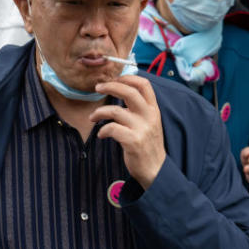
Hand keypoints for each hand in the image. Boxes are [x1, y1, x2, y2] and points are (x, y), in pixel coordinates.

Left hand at [90, 75, 165, 189]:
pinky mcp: (133, 141)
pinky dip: (102, 130)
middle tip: (98, 87)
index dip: (128, 78)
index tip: (114, 79)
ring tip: (93, 117)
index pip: (144, 84)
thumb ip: (139, 108)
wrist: (155, 170)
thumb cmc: (147, 145)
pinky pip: (111, 128)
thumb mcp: (150, 122)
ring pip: (115, 110)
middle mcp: (149, 116)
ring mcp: (142, 129)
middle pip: (129, 92)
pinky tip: (101, 135)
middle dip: (110, 86)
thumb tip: (120, 91)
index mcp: (153, 109)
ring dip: (99, 112)